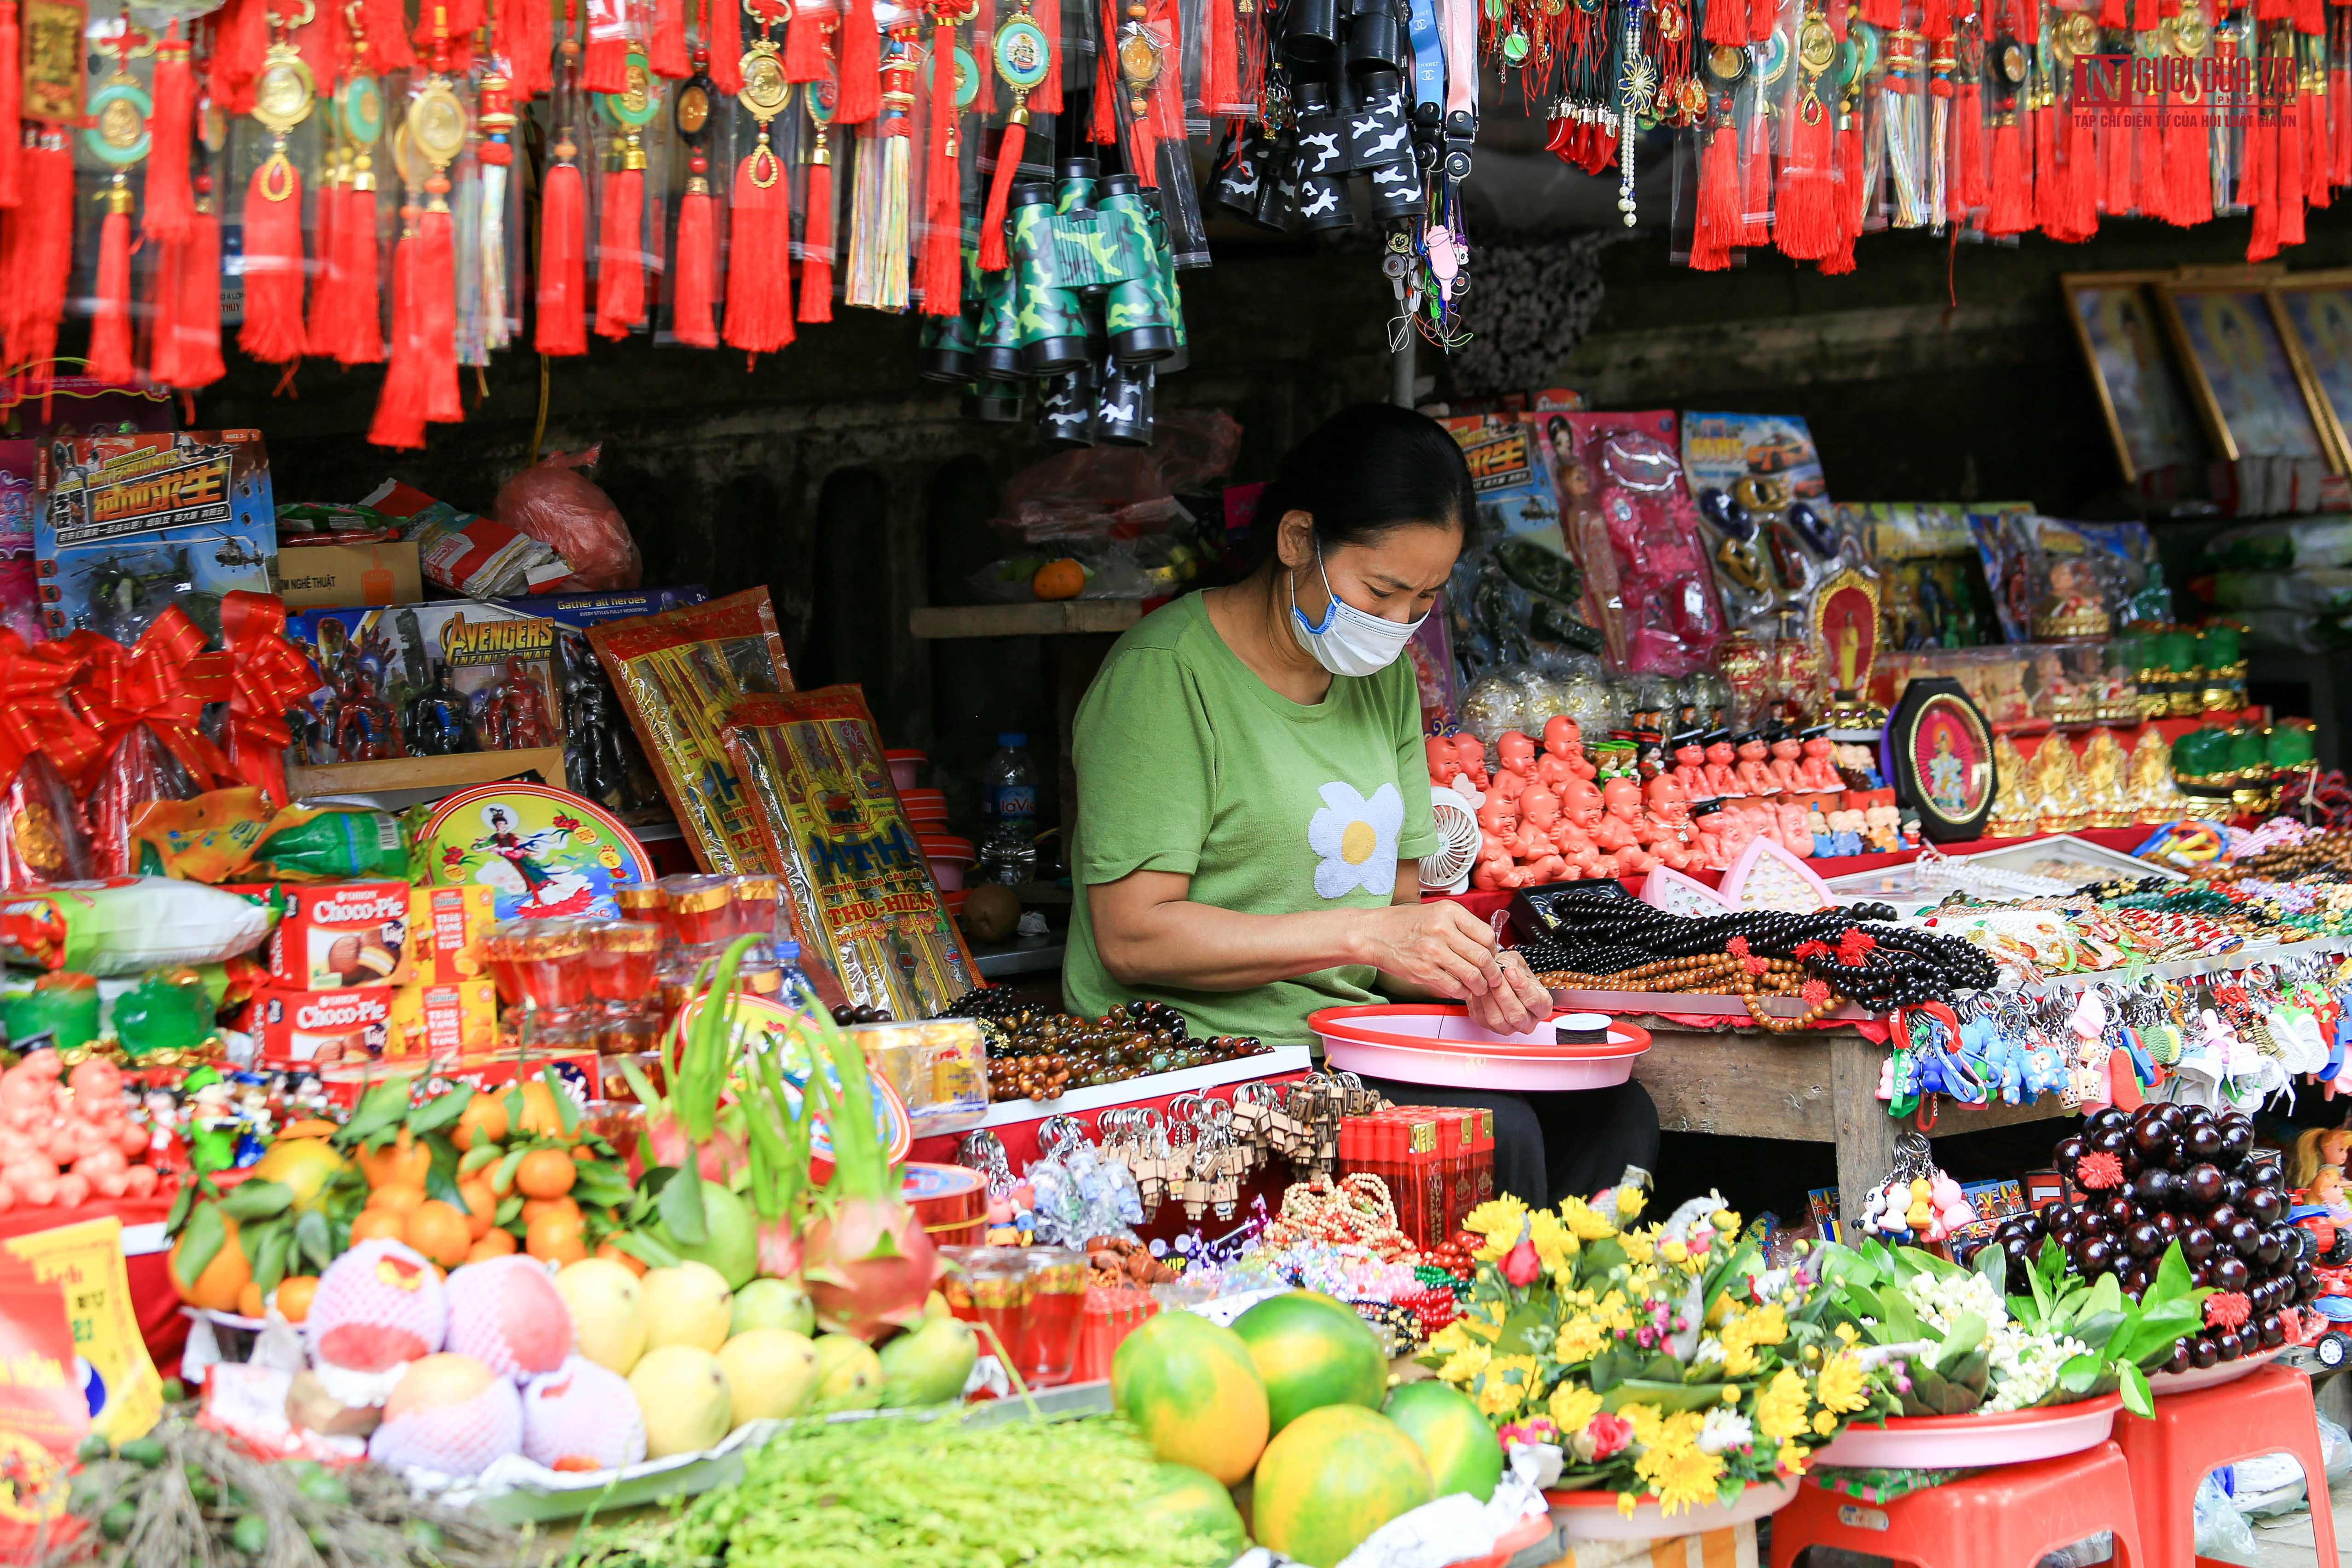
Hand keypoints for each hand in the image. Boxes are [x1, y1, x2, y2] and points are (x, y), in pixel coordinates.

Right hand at [1355, 899, 1504, 999]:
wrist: (1373, 934)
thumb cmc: (1404, 923)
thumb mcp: (1436, 911)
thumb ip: (1461, 925)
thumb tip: (1487, 945)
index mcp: (1449, 911)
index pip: (1486, 935)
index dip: (1494, 950)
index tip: (1492, 957)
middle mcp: (1442, 929)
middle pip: (1482, 957)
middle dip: (1492, 973)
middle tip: (1494, 979)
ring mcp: (1433, 951)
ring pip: (1471, 975)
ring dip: (1480, 986)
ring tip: (1480, 987)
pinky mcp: (1423, 971)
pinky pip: (1454, 987)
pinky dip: (1462, 992)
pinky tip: (1462, 990)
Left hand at [1466, 948, 1554, 1036]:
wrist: (1498, 976)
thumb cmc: (1512, 972)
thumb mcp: (1516, 962)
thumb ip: (1512, 964)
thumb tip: (1505, 967)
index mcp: (1542, 1006)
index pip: (1534, 1000)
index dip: (1521, 985)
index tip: (1510, 971)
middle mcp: (1528, 1021)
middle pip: (1516, 1014)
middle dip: (1504, 994)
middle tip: (1495, 978)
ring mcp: (1509, 1027)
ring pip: (1498, 1019)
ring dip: (1490, 999)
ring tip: (1486, 982)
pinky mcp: (1490, 1027)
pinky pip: (1483, 1018)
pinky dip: (1478, 1003)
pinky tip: (1479, 989)